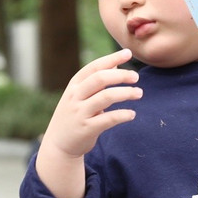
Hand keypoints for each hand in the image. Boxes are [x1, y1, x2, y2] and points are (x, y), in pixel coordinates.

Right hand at [36, 49, 140, 197]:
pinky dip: (122, 115)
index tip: (128, 53)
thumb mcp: (79, 96)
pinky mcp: (86, 129)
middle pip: (100, 79)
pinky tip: (132, 114)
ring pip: (106, 97)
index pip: (93, 67)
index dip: (111, 58)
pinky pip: (108, 119)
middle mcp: (75, 97)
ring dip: (126, 93)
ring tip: (138, 93)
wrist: (58, 144)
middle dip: (120, 75)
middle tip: (136, 77)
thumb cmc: (73, 116)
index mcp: (74, 86)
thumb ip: (96, 81)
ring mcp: (80, 113)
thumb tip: (116, 63)